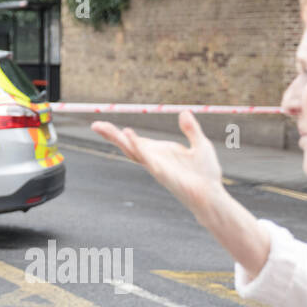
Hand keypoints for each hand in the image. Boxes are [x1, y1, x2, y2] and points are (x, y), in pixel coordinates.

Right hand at [91, 110, 225, 217]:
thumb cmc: (205, 174)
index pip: (134, 140)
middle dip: (110, 135)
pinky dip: (135, 144)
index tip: (104, 125)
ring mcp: (155, 165)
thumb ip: (191, 129)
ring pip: (131, 150)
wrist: (212, 194)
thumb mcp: (200, 145)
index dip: (119, 133)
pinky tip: (127, 133)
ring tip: (101, 127)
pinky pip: (145, 156)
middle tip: (94, 124)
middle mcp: (153, 158)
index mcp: (159, 152)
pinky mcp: (161, 171)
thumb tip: (184, 112)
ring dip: (116, 138)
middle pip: (126, 145)